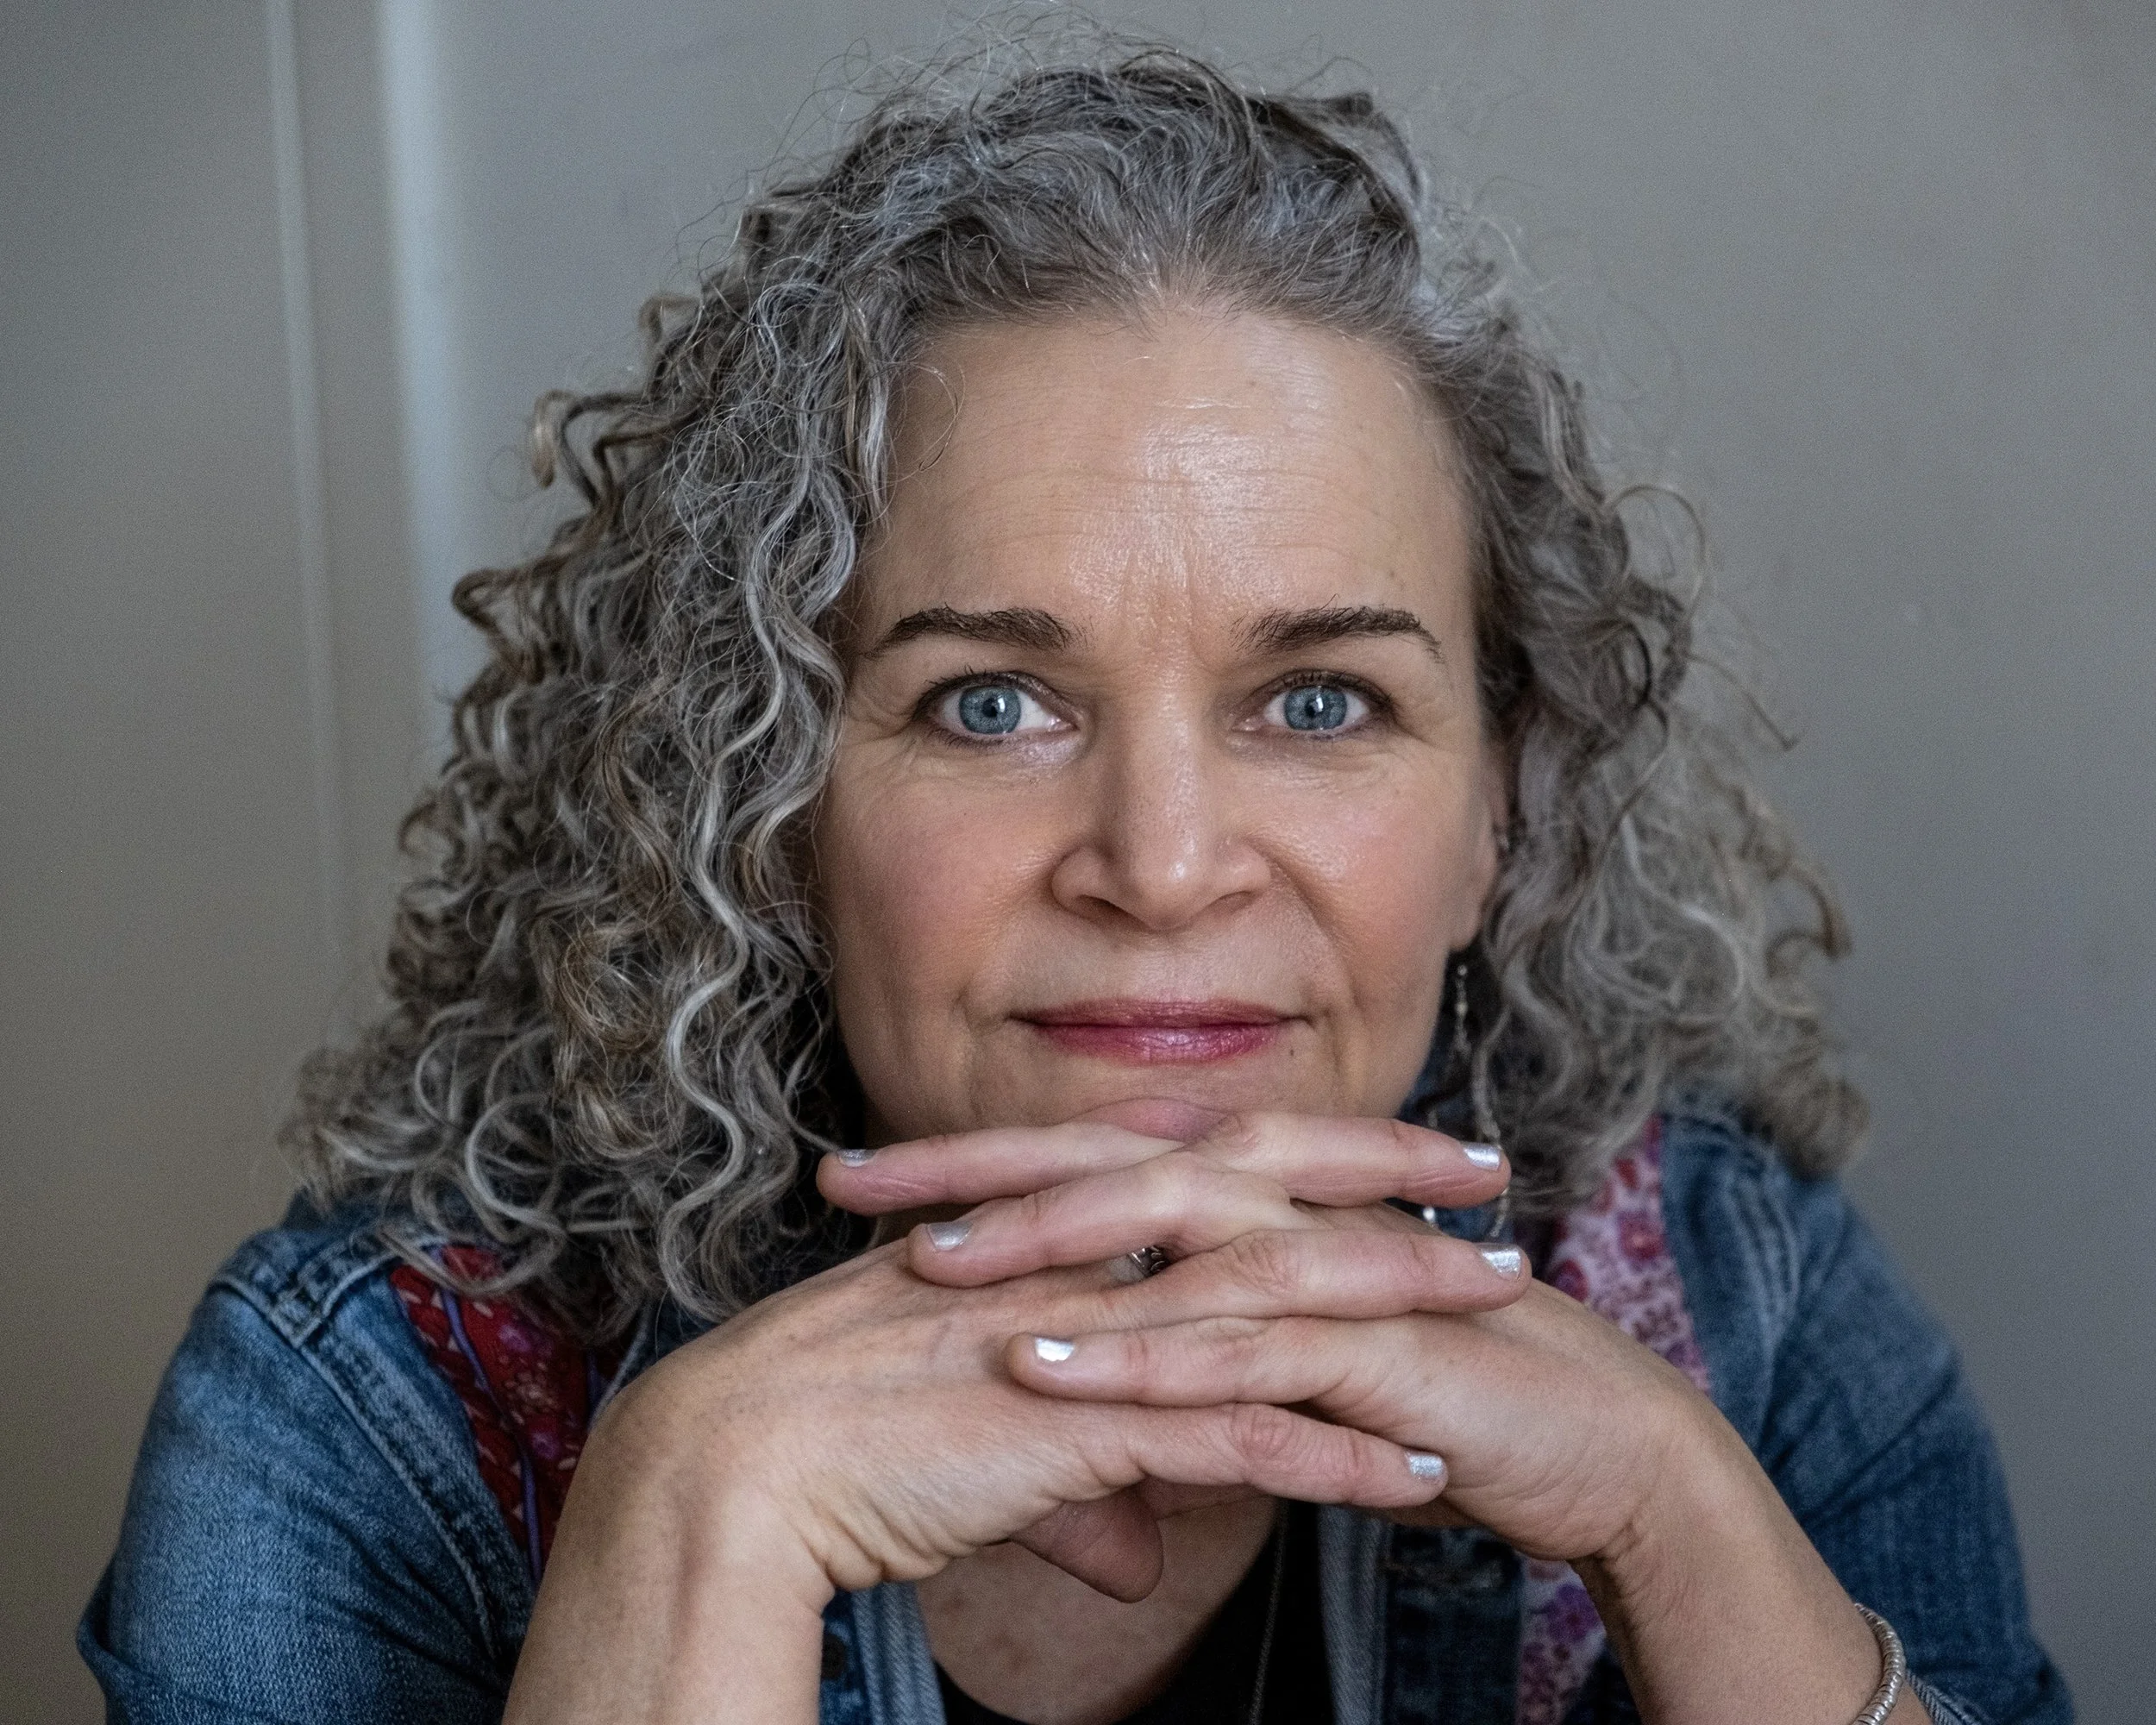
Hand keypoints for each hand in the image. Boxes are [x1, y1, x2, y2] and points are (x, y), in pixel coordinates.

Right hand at [506, 1115, 1511, 1724]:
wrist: (734, 1468)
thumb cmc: (834, 1437)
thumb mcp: (977, 1438)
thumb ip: (1082, 1479)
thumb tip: (1141, 1539)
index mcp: (1051, 1226)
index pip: (1208, 1163)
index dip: (1310, 1146)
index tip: (1392, 1142)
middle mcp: (1080, 1254)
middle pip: (1270, 1200)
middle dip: (1392, 1181)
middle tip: (1494, 1171)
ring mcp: (1090, 1332)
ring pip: (1281, 1308)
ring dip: (1406, 1317)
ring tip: (1509, 1316)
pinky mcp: (1085, 1423)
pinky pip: (1241, 1441)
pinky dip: (1339, 1464)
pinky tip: (1422, 1484)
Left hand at [861, 1111, 1925, 1724]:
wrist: (1589, 1435)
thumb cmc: (1422, 1379)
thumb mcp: (1278, 1341)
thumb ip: (1181, 1320)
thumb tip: (1074, 1328)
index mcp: (1249, 1188)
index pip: (1085, 1153)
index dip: (965, 1159)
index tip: (850, 1175)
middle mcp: (1279, 1198)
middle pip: (1100, 1160)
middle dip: (970, 1172)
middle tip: (846, 1183)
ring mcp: (1325, 1256)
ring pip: (1160, 1233)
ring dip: (1040, 1250)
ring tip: (923, 1270)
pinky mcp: (1370, 1336)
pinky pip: (1237, 1343)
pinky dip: (1140, 1353)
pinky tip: (1053, 1366)